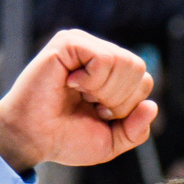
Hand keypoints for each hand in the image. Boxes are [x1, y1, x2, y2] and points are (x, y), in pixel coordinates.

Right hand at [0, 29, 157, 172]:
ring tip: (80, 96)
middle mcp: (99, 54)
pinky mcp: (68, 42)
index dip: (127, 106)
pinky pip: (103, 58)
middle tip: (90, 106)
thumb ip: (136, 130)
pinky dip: (92, 81)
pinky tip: (71, 84)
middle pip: (138, 68)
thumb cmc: (65, 138)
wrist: (32, 138)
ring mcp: (83, 45)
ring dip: (104, 91)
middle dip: (118, 99)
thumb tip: (152, 106)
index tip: (99, 114)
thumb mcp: (110, 142)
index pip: (144, 80)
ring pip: (123, 62)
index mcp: (111, 74)